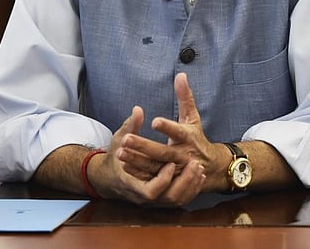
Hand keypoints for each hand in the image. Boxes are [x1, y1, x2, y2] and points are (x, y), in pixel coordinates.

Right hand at [88, 103, 205, 206]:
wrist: (111, 178)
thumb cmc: (116, 157)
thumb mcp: (119, 140)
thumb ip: (130, 126)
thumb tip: (138, 109)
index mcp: (131, 183)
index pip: (150, 191)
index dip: (163, 179)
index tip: (171, 164)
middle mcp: (143, 195)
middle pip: (168, 197)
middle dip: (183, 181)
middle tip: (195, 163)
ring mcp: (153, 200)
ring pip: (175, 200)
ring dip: (189, 185)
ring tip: (199, 167)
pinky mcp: (160, 199)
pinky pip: (179, 200)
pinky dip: (190, 189)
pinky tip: (199, 174)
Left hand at [117, 72, 225, 196]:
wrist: (210, 168)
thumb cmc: (196, 138)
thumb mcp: (193, 118)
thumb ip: (185, 97)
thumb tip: (181, 75)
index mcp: (188, 138)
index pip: (178, 131)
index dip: (167, 127)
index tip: (154, 121)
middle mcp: (183, 155)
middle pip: (163, 152)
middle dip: (144, 146)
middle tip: (126, 139)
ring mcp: (176, 170)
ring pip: (155, 167)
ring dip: (137, 161)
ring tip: (120, 152)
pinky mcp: (169, 180)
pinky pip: (152, 178)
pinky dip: (138, 172)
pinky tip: (124, 164)